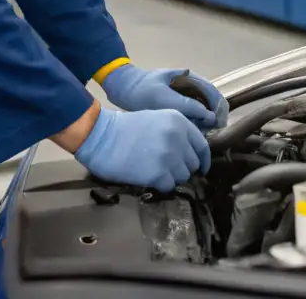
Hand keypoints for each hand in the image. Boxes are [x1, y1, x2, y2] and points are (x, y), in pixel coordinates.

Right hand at [74, 108, 210, 191]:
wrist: (102, 137)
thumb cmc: (125, 128)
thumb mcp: (157, 120)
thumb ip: (176, 133)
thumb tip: (188, 153)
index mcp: (179, 121)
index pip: (202, 146)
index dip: (203, 160)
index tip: (200, 168)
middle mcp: (178, 137)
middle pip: (193, 163)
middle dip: (183, 168)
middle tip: (167, 167)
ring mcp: (170, 156)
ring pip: (183, 176)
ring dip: (172, 177)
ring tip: (155, 170)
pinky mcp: (159, 173)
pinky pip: (170, 186)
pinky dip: (161, 185)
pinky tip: (149, 176)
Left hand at [101, 64, 228, 129]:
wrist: (122, 89)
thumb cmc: (142, 91)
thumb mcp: (163, 98)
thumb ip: (187, 106)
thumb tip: (211, 117)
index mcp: (190, 79)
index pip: (214, 94)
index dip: (219, 111)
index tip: (217, 127)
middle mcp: (191, 87)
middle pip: (212, 104)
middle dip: (214, 121)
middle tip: (209, 138)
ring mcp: (185, 97)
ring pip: (203, 113)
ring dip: (205, 126)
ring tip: (200, 140)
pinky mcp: (178, 107)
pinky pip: (193, 118)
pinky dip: (195, 127)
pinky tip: (190, 138)